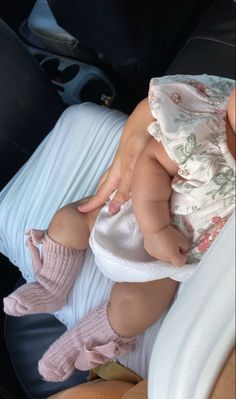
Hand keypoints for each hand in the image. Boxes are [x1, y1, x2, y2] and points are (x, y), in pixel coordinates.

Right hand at [78, 98, 152, 214]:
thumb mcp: (132, 166)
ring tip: (108, 194)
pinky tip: (128, 176)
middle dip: (99, 195)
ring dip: (108, 185)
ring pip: (112, 175)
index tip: (81, 212)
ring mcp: (125, 157)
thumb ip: (125, 187)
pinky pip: (121, 169)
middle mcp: (119, 165)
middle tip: (94, 205)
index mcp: (118, 171)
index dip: (94, 203)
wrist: (147, 115)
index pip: (103, 192)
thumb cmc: (140, 139)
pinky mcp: (132, 151)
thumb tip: (113, 208)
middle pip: (105, 182)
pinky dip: (120, 177)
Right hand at [143, 225, 189, 266]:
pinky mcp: (149, 251)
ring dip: (165, 251)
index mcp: (172, 257)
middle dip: (174, 253)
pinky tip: (157, 240)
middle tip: (173, 243)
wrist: (154, 227)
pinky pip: (156, 252)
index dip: (183, 256)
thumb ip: (186, 247)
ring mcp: (155, 255)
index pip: (181, 263)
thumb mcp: (183, 239)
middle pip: (171, 259)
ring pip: (163, 256)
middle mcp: (163, 259)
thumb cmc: (169, 233)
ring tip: (164, 241)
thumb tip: (183, 249)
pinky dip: (158, 248)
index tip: (182, 248)